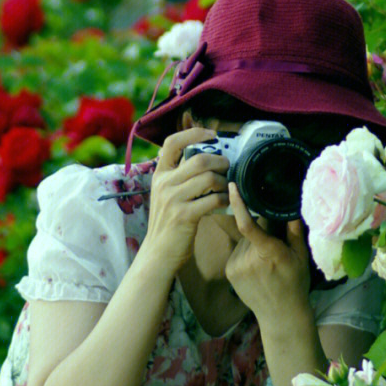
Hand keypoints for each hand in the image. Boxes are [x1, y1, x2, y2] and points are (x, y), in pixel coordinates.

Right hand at [140, 128, 230, 274]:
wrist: (158, 253)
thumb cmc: (167, 221)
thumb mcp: (165, 193)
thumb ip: (179, 175)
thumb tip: (205, 155)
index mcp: (159, 174)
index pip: (172, 142)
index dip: (193, 133)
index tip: (212, 134)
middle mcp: (164, 184)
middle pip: (198, 159)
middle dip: (219, 160)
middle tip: (227, 166)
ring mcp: (173, 199)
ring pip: (208, 178)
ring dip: (223, 181)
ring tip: (226, 186)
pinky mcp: (184, 216)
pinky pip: (212, 199)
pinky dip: (223, 199)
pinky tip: (225, 201)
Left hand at [224, 184, 311, 324]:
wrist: (280, 316)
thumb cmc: (295, 284)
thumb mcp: (301, 256)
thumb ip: (294, 229)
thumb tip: (292, 202)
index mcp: (268, 253)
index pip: (248, 225)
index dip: (238, 204)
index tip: (232, 186)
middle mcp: (248, 259)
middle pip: (251, 229)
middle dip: (262, 229)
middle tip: (275, 242)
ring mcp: (235, 266)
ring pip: (243, 240)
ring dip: (252, 242)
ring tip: (266, 259)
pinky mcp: (228, 271)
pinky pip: (237, 250)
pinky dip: (245, 252)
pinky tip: (256, 266)